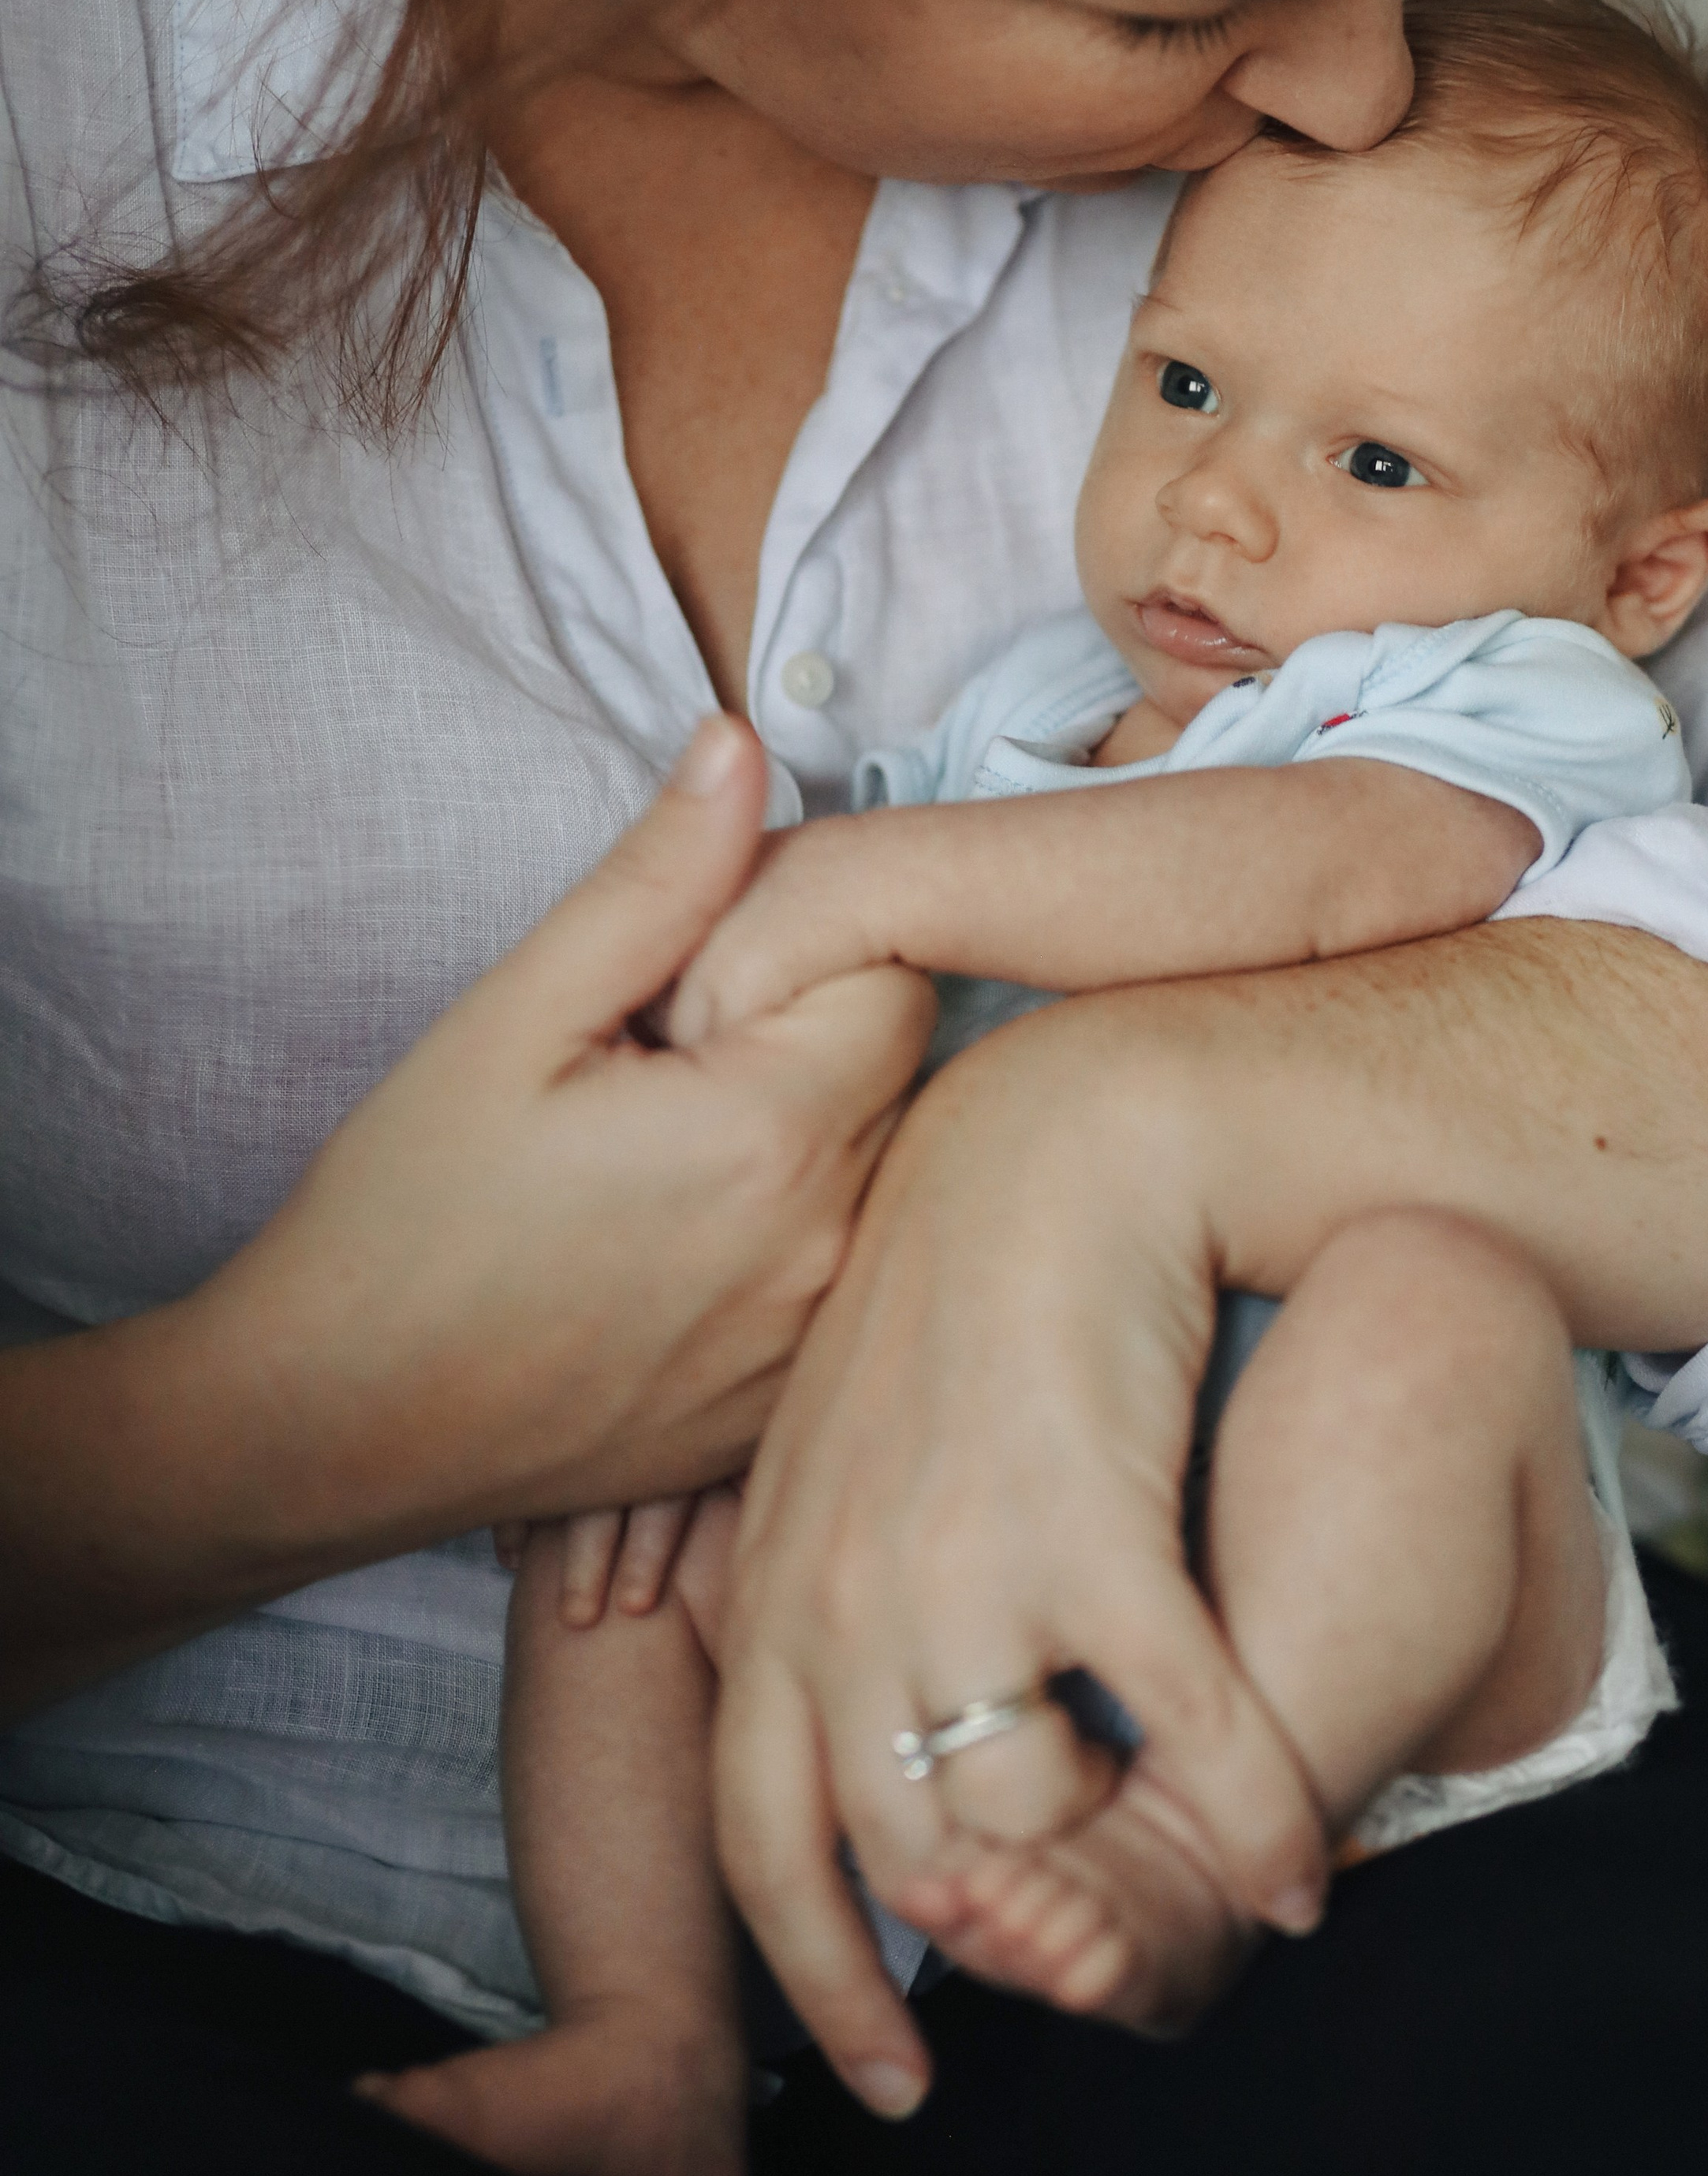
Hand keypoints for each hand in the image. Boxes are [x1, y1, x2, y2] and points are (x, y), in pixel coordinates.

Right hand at [25, 720, 933, 1638]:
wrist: (333, 1427)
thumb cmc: (403, 1218)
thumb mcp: (512, 1021)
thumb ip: (652, 883)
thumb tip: (743, 747)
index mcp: (772, 1137)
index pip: (895, 966)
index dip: (805, 940)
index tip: (695, 976)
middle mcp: (830, 1246)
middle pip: (907, 1064)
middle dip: (814, 1027)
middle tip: (672, 1058)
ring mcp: (820, 1339)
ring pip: (889, 1165)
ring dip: (815, 1129)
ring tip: (671, 1152)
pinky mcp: (794, 1399)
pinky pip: (851, 1267)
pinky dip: (800, 1230)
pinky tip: (681, 1245)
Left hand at [712, 1004, 1331, 2120]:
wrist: (1055, 1150)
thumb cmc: (959, 1302)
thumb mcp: (842, 1458)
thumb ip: (829, 1598)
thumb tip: (858, 1727)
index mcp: (778, 1593)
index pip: (763, 1848)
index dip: (821, 1988)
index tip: (893, 2082)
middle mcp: (843, 1606)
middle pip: (911, 1865)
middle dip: (1009, 1929)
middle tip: (1088, 1946)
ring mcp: (962, 1578)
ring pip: (1034, 1821)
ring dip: (1124, 1855)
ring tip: (1181, 1836)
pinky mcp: (1095, 1538)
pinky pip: (1191, 1746)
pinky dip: (1255, 1821)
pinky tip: (1298, 1871)